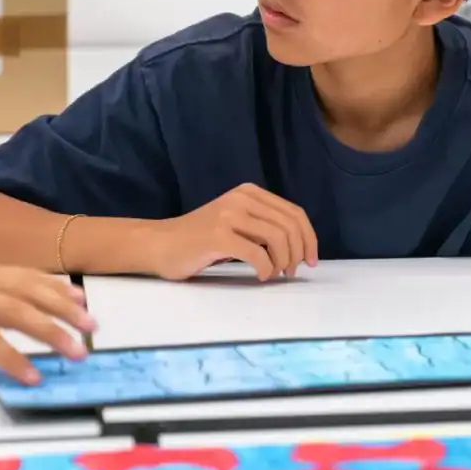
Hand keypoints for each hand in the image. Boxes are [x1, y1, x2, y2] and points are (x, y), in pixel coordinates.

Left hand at [0, 237, 95, 384]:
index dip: (9, 355)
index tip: (34, 377)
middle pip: (17, 309)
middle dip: (50, 330)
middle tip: (80, 351)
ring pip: (29, 288)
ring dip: (62, 304)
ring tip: (90, 322)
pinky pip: (26, 275)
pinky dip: (53, 284)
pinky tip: (75, 296)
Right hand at [146, 183, 318, 281]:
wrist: (159, 244)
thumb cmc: (199, 240)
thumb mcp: (236, 222)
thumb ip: (263, 225)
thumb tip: (299, 246)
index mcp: (250, 193)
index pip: (294, 213)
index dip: (309, 238)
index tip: (311, 261)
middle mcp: (241, 199)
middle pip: (289, 225)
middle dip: (299, 252)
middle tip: (292, 272)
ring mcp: (229, 215)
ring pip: (277, 238)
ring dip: (283, 262)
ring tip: (275, 274)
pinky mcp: (218, 235)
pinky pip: (257, 254)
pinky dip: (266, 269)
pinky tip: (261, 276)